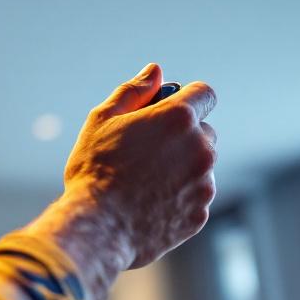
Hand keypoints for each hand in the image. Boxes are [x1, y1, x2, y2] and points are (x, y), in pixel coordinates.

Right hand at [62, 63, 217, 269]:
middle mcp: (200, 148)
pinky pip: (195, 197)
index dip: (188, 98)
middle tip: (147, 151)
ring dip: (182, 168)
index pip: (205, 94)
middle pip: (204, 132)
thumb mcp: (103, 119)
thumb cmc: (95, 169)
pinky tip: (148, 203)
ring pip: (201, 167)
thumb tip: (155, 71)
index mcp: (178, 118)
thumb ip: (133, 91)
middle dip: (182, 136)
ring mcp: (203, 184)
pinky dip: (179, 197)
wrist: (97, 227)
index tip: (170, 109)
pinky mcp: (199, 214)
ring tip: (144, 182)